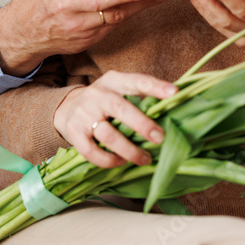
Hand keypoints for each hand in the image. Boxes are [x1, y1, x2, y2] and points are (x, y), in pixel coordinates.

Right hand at [54, 71, 176, 167]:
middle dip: (142, 125)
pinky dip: (108, 160)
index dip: (155, 87)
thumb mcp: (120, 90)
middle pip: (120, 109)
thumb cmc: (105, 100)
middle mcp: (98, 95)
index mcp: (114, 81)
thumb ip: (141, 96)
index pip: (136, 81)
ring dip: (129, 150)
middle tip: (160, 138)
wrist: (67, 106)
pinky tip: (121, 162)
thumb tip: (176, 106)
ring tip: (145, 159)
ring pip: (108, 134)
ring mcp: (83, 114)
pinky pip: (91, 151)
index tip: (175, 93)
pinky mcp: (74, 132)